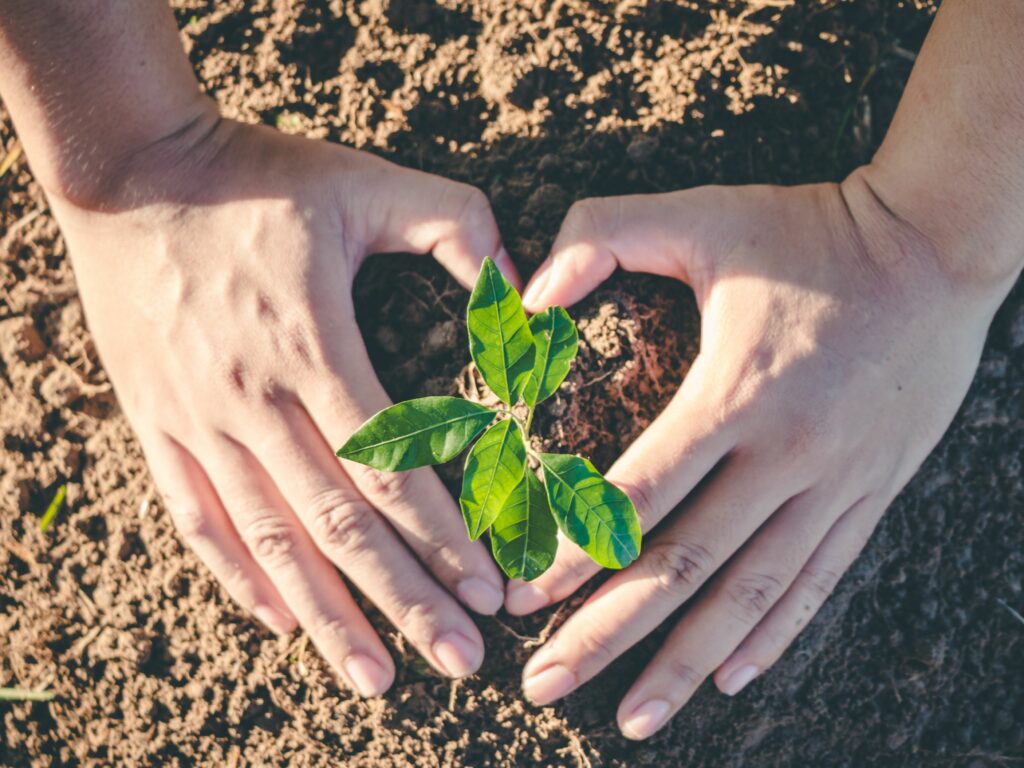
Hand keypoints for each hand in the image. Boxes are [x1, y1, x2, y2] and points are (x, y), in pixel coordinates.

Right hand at [48, 111, 519, 695]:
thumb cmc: (261, 176)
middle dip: (406, 601)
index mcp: (313, 345)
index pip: (391, 470)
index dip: (445, 538)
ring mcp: (196, 418)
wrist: (133, 168)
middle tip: (462, 660)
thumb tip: (522, 295)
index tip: (492, 590)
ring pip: (268, 540)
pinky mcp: (156, 422)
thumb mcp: (369, 181)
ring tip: (376, 677)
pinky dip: (238, 577)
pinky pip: (195, 518)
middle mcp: (252, 398)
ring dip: (327, 615)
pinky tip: (281, 622)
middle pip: (338, 525)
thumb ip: (459, 229)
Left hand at [505, 172, 1008, 737]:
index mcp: (738, 389)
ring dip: (687, 662)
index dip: (577, 551)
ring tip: (633, 718)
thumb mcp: (700, 213)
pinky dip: (771, 635)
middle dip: (610, 632)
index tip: (526, 600)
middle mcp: (789, 452)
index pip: (641, 493)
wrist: (936, 246)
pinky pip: (817, 580)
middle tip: (546, 685)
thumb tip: (527, 295)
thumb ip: (601, 236)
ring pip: (753, 594)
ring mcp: (838, 481)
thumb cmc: (807, 229)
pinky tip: (729, 677)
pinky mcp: (871, 491)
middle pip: (687, 565)